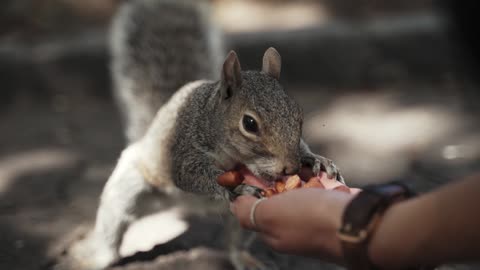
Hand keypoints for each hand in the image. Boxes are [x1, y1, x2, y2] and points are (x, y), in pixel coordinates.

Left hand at [230, 172, 355, 262]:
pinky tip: (324, 174)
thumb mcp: (271, 216)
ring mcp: (314, 216)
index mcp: (274, 233)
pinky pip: (321, 185)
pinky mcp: (333, 205)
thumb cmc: (312, 219)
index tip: (256, 170)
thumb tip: (233, 205)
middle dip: (281, 178)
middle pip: (277, 194)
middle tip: (288, 171)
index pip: (255, 207)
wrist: (359, 222)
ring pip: (300, 187)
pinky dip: (321, 177)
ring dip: (302, 176)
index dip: (252, 187)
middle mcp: (293, 227)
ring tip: (308, 172)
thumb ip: (248, 212)